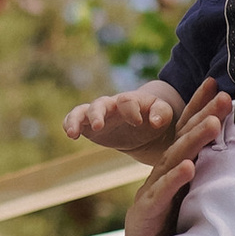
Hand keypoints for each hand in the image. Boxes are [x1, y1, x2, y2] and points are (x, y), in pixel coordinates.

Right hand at [64, 84, 183, 156]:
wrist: (144, 124)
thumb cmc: (155, 116)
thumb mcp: (165, 113)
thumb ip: (162, 113)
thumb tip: (155, 121)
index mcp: (131, 100)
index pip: (127, 101)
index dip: (131, 110)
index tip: (138, 122)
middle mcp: (112, 105)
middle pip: (100, 103)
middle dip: (97, 113)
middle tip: (98, 126)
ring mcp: (99, 114)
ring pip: (82, 111)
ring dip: (76, 120)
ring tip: (73, 132)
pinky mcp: (89, 125)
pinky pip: (75, 120)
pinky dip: (69, 124)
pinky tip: (70, 135)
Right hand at [119, 81, 230, 235]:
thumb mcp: (196, 214)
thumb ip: (209, 193)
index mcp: (171, 178)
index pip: (186, 138)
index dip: (201, 111)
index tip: (221, 89)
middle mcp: (157, 182)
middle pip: (180, 142)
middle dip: (202, 116)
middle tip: (226, 96)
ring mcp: (148, 198)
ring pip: (171, 162)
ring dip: (193, 141)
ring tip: (213, 123)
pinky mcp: (142, 218)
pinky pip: (160, 196)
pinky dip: (175, 180)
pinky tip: (189, 167)